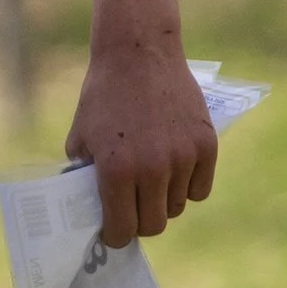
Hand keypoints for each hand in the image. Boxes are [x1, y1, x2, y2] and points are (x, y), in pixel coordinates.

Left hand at [66, 37, 215, 246]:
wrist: (139, 52)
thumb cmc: (103, 96)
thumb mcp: (80, 138)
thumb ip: (84, 177)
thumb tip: (90, 211)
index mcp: (117, 170)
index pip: (122, 230)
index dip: (115, 235)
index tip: (113, 231)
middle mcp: (153, 169)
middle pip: (154, 224)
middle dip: (139, 222)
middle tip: (132, 209)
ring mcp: (183, 157)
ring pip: (177, 207)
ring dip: (162, 201)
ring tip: (150, 181)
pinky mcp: (206, 145)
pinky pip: (200, 188)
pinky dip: (188, 186)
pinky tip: (174, 171)